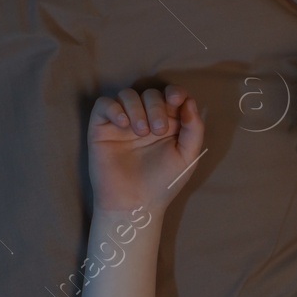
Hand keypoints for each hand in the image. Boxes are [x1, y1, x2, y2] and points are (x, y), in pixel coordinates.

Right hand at [87, 85, 204, 213]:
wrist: (135, 205)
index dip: (175, 91)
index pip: (171, 96)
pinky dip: (114, 108)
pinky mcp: (102, 127)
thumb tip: (189, 102)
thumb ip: (194, 129)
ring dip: (136, 108)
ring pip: (127, 94)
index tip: (176, 99)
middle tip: (157, 130)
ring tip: (141, 132)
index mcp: (168, 123)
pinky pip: (104, 104)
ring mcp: (123, 123)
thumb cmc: (163, 183)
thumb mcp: (187, 157)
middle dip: (156, 106)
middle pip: (150, 94)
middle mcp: (145, 119)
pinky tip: (123, 125)